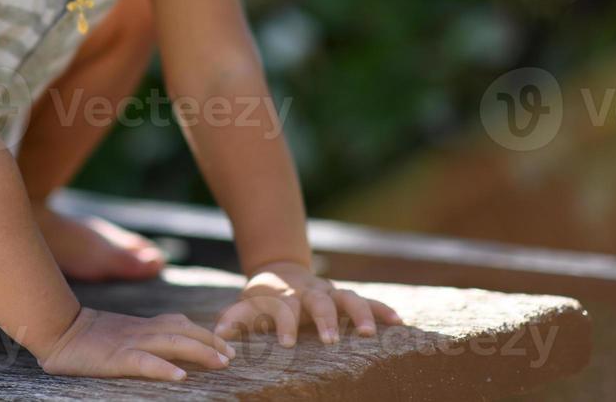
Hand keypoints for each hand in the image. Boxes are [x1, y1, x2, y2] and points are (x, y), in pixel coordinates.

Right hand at [36, 305, 235, 380]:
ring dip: (200, 352)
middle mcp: (141, 331)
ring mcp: (130, 343)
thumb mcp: (119, 333)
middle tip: (233, 355)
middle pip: (184, 332)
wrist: (57, 329)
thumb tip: (164, 350)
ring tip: (221, 363)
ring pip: (172, 344)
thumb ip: (141, 336)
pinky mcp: (117, 358)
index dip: (205, 333)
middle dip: (212, 343)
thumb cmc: (84, 336)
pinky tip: (180, 378)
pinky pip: (144, 362)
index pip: (180, 324)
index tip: (225, 345)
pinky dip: (164, 369)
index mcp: (141, 326)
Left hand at [214, 260, 404, 346]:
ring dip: (360, 313)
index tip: (285, 344)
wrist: (282, 270)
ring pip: (348, 298)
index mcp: (285, 296)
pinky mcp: (345, 297)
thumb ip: (235, 319)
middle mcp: (310, 292)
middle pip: (319, 301)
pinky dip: (382, 309)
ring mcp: (330, 293)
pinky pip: (368, 301)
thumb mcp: (248, 304)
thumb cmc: (264, 297)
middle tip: (331, 340)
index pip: (284, 308)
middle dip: (326, 319)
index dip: (284, 323)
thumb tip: (217, 334)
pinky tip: (398, 322)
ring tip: (369, 333)